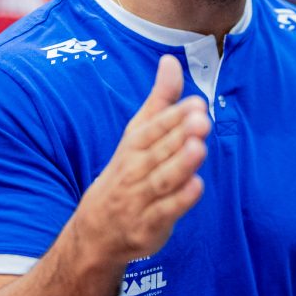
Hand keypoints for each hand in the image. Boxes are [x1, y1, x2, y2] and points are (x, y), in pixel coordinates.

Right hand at [76, 54, 210, 260]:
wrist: (94, 235)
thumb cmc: (124, 176)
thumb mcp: (136, 136)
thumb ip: (159, 101)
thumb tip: (171, 60)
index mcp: (131, 148)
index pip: (152, 129)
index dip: (173, 117)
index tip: (196, 103)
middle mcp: (133, 172)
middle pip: (158, 152)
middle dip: (179, 135)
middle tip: (201, 119)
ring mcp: (139, 201)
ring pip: (161, 181)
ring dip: (180, 165)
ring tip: (199, 148)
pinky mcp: (147, 227)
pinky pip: (163, 213)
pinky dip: (179, 201)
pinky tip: (197, 186)